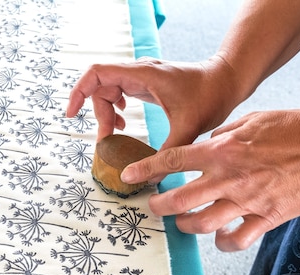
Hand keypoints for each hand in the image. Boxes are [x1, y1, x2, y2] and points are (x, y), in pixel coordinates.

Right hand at [66, 57, 239, 150]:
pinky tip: (124, 122)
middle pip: (100, 87)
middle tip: (107, 139)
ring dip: (106, 113)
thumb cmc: (211, 95)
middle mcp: (139, 72)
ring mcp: (142, 77)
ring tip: (115, 133)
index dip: (78, 92)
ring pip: (108, 91)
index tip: (71, 114)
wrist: (227, 80)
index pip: (97, 73)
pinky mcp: (146, 83)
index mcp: (143, 74)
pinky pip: (119, 92)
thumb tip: (148, 178)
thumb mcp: (188, 128)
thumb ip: (167, 154)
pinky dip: (115, 108)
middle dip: (98, 114)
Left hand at [121, 109, 299, 250]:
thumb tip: (204, 144)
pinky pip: (235, 240)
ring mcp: (247, 201)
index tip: (128, 176)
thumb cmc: (295, 128)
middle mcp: (230, 178)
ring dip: (185, 226)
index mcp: (223, 150)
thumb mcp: (252, 119)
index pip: (173, 160)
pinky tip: (219, 236)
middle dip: (158, 206)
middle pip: (179, 199)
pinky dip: (221, 242)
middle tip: (153, 205)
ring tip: (183, 221)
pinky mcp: (266, 218)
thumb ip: (223, 135)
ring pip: (201, 224)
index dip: (145, 170)